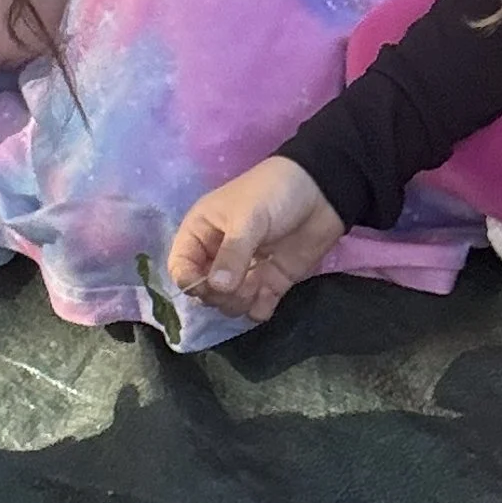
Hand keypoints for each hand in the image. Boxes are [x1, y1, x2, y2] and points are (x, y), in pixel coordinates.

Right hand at [169, 157, 345, 323]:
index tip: (208, 285)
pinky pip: (255, 310)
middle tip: (240, 283)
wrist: (321, 192)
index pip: (180, 267)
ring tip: (258, 285)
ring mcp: (244, 272)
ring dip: (239, 303)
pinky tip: (269, 295)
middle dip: (219, 295)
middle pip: (204, 292)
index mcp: (201, 233)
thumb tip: (218, 289)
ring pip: (228, 305)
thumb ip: (232, 254)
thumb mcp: (248, 218)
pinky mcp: (270, 283)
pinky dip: (259, 309)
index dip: (190, 281)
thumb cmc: (274, 193)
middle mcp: (217, 256)